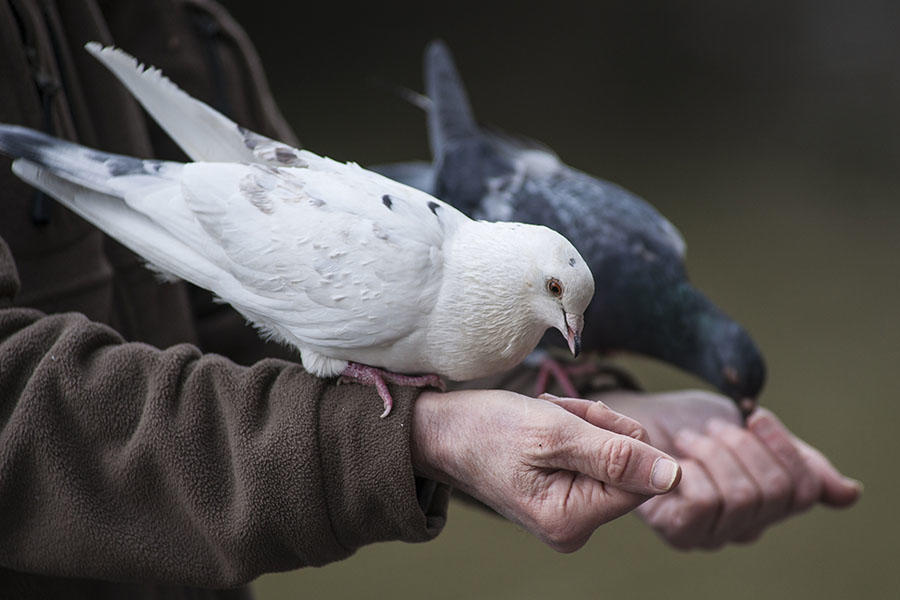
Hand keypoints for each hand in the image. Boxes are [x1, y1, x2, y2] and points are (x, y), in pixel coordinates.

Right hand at [411, 389, 681, 551]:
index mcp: (572, 520)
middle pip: (628, 466)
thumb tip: (675, 475)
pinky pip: (592, 457)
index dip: (619, 436)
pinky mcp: (562, 495)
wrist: (441, 431)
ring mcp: (568, 512)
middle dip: (598, 427)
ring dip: (584, 423)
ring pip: (612, 455)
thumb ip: (617, 454)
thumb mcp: (555, 432)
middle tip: (556, 413)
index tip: (578, 417)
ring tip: (546, 415)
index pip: (641, 478)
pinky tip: (545, 423)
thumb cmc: (488, 429)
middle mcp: (574, 527)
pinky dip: (575, 429)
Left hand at [598, 390, 861, 549]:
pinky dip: (692, 468)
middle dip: (742, 447)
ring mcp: (713, 533)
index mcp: (769, 501)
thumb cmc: (690, 422)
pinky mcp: (679, 531)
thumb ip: (797, 460)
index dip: (785, 448)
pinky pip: (705, 502)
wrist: (634, 417)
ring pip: (742, 497)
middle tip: (711, 427)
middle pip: (777, 494)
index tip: (754, 415)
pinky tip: (676, 455)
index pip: (805, 490)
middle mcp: (746, 526)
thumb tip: (849, 495)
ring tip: (690, 438)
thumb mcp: (749, 430)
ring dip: (715, 453)